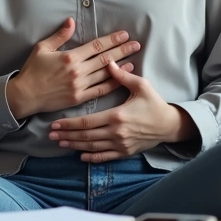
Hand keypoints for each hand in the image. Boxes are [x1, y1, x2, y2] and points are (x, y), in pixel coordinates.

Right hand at [6, 18, 140, 119]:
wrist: (25, 95)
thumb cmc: (32, 70)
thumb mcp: (42, 48)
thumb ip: (59, 35)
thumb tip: (71, 21)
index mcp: (70, 56)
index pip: (96, 46)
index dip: (112, 40)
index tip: (124, 35)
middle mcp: (78, 70)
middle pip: (105, 58)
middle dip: (122, 50)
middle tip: (136, 45)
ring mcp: (80, 85)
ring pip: (106, 74)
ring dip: (122, 66)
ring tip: (134, 60)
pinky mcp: (79, 98)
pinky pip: (100, 90)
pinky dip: (113, 84)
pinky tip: (122, 79)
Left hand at [48, 57, 196, 162]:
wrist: (169, 125)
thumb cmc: (154, 103)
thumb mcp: (141, 86)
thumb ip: (122, 76)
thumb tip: (108, 62)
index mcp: (117, 115)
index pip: (86, 121)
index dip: (69, 123)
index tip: (55, 123)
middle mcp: (116, 132)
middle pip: (85, 136)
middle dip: (67, 135)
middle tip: (51, 135)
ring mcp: (120, 144)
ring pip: (92, 147)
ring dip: (74, 146)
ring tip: (60, 143)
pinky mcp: (125, 152)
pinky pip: (105, 157)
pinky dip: (91, 158)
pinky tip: (80, 156)